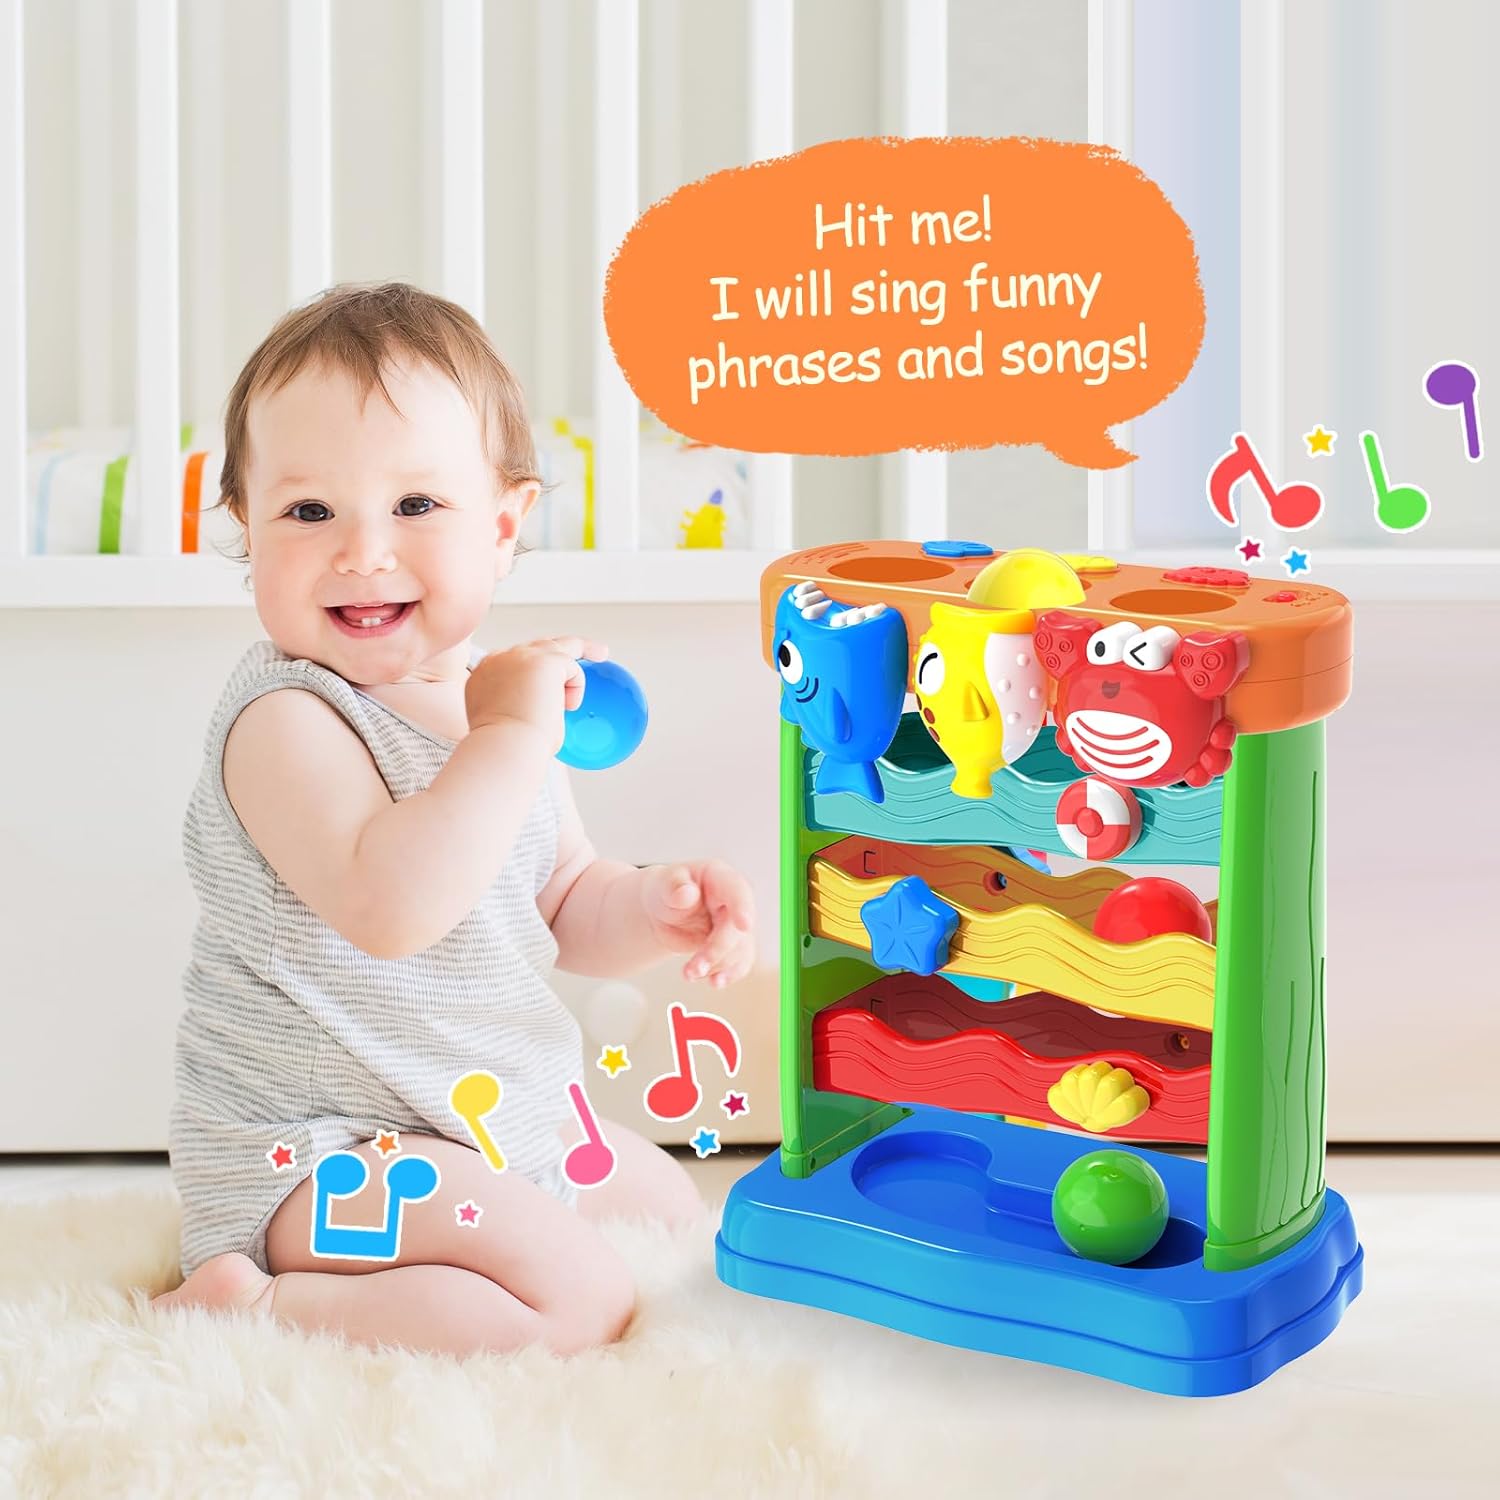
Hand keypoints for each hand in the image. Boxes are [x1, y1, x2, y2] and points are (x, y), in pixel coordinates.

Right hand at [465, 636, 606, 751]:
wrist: (503, 747)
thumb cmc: (509, 748)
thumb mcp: (509, 723)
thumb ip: (524, 709)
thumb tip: (546, 716)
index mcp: (484, 677)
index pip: (511, 662)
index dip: (531, 667)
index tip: (544, 683)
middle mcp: (498, 661)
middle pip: (533, 647)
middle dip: (557, 649)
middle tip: (583, 653)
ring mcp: (519, 657)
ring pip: (555, 646)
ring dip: (581, 648)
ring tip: (601, 653)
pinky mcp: (542, 660)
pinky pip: (571, 667)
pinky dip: (575, 687)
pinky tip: (567, 706)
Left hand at [639, 860, 754, 987]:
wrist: (664, 912)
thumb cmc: (666, 892)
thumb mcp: (664, 885)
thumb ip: (674, 888)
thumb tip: (687, 894)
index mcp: (721, 878)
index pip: (737, 891)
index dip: (743, 907)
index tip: (744, 925)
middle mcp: (735, 900)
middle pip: (736, 929)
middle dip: (716, 951)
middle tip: (691, 969)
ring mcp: (736, 925)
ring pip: (738, 950)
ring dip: (715, 966)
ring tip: (688, 974)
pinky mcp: (734, 946)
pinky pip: (740, 963)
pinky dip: (728, 975)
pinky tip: (714, 982)